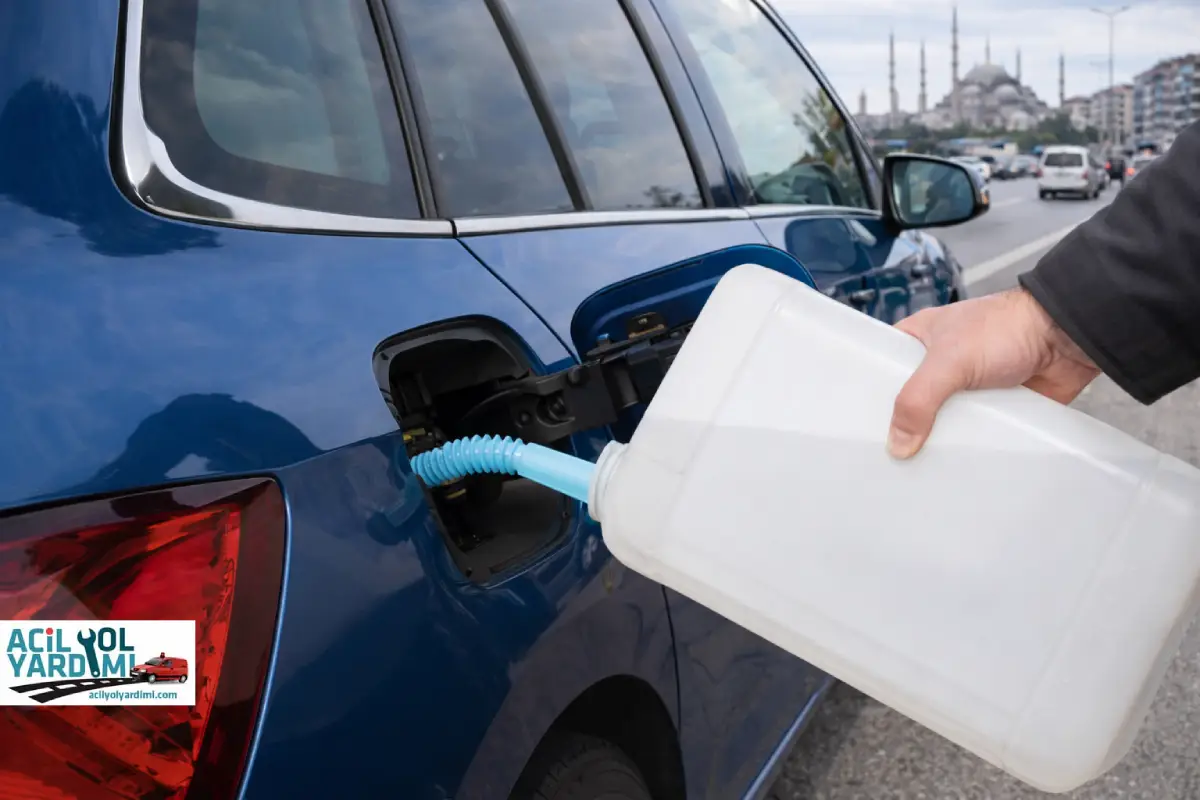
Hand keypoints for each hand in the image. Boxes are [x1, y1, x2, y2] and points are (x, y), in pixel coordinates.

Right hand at [887, 287, 1101, 458]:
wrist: (1067, 337)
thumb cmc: (1008, 327)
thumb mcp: (950, 360)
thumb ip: (918, 399)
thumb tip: (898, 444)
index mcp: (919, 342)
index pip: (881, 371)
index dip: (868, 398)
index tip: (855, 427)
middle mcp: (939, 366)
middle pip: (909, 404)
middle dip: (901, 428)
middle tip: (883, 458)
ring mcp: (966, 390)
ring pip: (940, 424)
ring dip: (935, 442)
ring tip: (913, 473)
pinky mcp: (993, 410)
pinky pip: (972, 435)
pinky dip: (967, 449)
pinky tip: (953, 470)